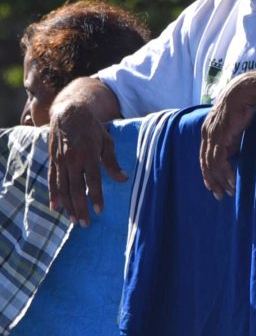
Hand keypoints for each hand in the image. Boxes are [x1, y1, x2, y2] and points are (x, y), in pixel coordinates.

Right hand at [47, 102, 124, 225]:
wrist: (68, 112)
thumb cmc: (92, 128)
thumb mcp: (107, 142)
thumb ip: (113, 162)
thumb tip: (124, 179)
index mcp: (89, 154)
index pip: (92, 180)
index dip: (95, 196)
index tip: (99, 211)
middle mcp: (73, 159)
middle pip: (76, 188)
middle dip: (80, 207)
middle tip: (85, 224)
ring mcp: (60, 160)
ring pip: (63, 187)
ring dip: (68, 205)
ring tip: (73, 220)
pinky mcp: (53, 160)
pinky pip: (52, 180)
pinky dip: (53, 194)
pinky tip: (55, 207)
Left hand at [200, 77, 255, 198]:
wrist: (243, 92)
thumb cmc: (241, 107)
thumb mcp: (234, 127)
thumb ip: (230, 140)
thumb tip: (232, 153)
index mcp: (207, 132)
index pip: (204, 157)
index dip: (208, 173)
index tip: (214, 185)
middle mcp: (206, 135)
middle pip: (204, 164)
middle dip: (211, 181)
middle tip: (219, 195)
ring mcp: (212, 136)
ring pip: (211, 164)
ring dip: (219, 180)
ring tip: (228, 191)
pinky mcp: (220, 136)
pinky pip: (220, 159)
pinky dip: (225, 172)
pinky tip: (232, 180)